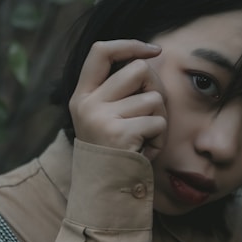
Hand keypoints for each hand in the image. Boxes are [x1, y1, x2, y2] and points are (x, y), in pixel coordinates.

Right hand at [69, 40, 167, 161]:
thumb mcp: (106, 118)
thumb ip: (118, 90)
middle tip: (150, 114)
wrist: (104, 196)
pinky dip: (159, 139)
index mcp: (82, 96)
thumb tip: (147, 57)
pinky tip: (144, 152)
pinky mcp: (119, 134)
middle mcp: (87, 103)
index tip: (154, 50)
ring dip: (159, 120)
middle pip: (139, 70)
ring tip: (143, 139)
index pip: (101, 51)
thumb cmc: (115, 154)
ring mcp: (100, 118)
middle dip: (156, 89)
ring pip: (154, 98)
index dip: (130, 45)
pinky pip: (158, 123)